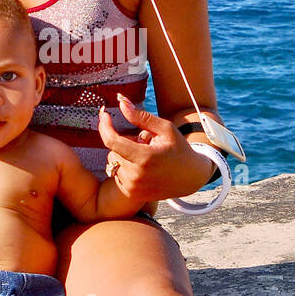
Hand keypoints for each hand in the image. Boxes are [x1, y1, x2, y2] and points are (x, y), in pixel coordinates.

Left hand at [97, 92, 213, 201]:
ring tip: (145, 157)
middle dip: (124, 142)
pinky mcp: (131, 194)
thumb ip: (141, 116)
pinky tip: (142, 168)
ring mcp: (133, 187)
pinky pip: (116, 174)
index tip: (104, 114)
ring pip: (113, 162)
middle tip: (145, 144)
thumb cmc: (178, 149)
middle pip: (112, 151)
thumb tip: (121, 101)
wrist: (190, 178)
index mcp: (144, 157)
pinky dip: (125, 167)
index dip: (105, 126)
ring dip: (124, 155)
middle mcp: (136, 175)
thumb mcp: (165, 129)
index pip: (112, 141)